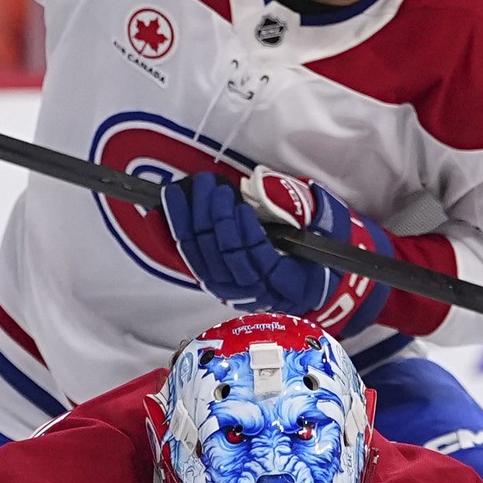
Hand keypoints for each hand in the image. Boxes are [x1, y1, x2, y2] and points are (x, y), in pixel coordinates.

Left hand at [164, 166, 390, 332]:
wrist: (310, 280)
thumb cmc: (315, 247)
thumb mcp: (324, 226)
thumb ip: (303, 209)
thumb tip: (268, 189)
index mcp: (289, 284)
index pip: (261, 264)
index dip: (247, 237)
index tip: (243, 208)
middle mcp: (257, 294)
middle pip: (226, 261)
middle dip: (216, 221)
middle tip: (213, 187)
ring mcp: (232, 291)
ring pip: (203, 261)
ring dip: (193, 223)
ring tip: (193, 190)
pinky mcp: (213, 281)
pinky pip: (187, 261)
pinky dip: (170, 236)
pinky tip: (159, 211)